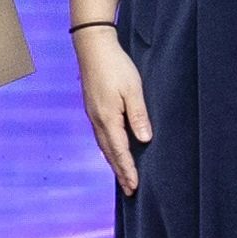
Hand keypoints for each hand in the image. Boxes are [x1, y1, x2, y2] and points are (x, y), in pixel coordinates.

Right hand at [75, 25, 152, 195]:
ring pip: (104, 145)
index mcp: (108, 118)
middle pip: (109, 153)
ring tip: (122, 175)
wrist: (92, 47)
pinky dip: (108, 148)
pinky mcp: (92, 108)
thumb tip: (144, 139)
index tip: (134, 186)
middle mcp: (97, 120)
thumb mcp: (133, 89)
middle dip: (120, 172)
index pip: (120, 151)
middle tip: (129, 190)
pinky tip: (112, 149)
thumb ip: (138, 115)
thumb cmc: (115, 66)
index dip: (128, 170)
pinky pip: (101, 135)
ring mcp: (93, 114)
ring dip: (113, 162)